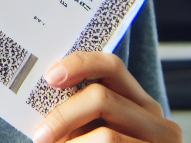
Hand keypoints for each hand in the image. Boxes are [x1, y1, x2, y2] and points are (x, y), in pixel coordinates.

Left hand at [32, 52, 180, 142]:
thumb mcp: (97, 129)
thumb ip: (81, 112)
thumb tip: (41, 98)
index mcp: (141, 103)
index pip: (111, 65)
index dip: (79, 64)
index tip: (50, 77)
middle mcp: (158, 121)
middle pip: (102, 98)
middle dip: (64, 116)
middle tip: (40, 135)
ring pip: (106, 135)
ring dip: (71, 142)